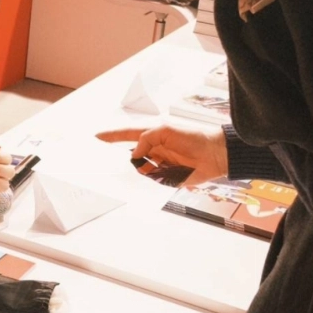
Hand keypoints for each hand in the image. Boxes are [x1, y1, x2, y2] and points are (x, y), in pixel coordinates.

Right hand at [96, 120, 227, 184]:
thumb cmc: (193, 137)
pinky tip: (144, 180)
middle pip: (130, 155)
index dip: (112, 137)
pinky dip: (147, 181)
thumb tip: (134, 154)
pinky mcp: (167, 178)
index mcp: (152, 136)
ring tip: (123, 171)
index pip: (127, 135)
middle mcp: (153, 150)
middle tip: (103, 161)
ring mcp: (159, 164)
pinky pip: (151, 181)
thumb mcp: (166, 131)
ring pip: (139, 169)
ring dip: (135, 170)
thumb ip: (146, 139)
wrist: (215, 154)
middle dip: (118, 157)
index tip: (97, 138)